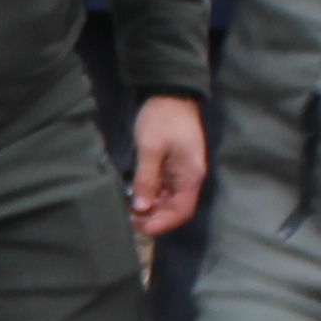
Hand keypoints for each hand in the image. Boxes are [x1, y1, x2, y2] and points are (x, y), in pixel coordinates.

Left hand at [127, 94, 205, 236]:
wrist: (171, 93)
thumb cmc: (162, 119)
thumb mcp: (150, 149)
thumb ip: (147, 180)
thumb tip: (141, 208)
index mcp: (190, 176)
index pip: (181, 212)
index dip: (162, 224)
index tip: (140, 227)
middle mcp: (190, 178)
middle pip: (176, 208)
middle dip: (154, 217)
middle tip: (130, 218)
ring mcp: (183, 171)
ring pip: (169, 199)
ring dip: (152, 206)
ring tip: (131, 208)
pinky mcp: (175, 165)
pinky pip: (166, 187)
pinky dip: (152, 194)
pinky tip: (137, 194)